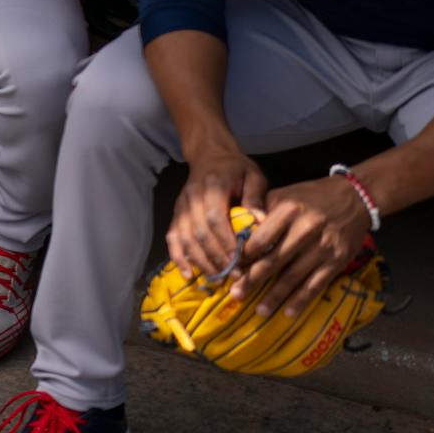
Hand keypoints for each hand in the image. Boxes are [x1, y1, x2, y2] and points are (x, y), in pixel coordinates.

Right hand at [167, 144, 267, 281]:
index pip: (214, 218)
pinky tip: (189, 274)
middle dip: (216, 257)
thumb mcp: (253, 176)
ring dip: (201, 261)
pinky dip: (178, 257)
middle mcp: (192, 197)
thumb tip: (261, 223)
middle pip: (199, 232)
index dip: (225, 242)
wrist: (209, 154)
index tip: (240, 262)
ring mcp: (181, 206)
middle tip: (235, 276)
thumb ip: (256, 198)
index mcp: (212, 186)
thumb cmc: (236, 168)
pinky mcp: (176, 214)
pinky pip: (173, 237)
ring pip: (186, 238)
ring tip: (218, 278)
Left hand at [235, 175, 372, 314]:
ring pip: (294, 276)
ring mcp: (323, 247)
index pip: (261, 238)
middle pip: (275, 260)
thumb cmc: (311, 197)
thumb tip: (237, 232)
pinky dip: (301, 300)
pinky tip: (289, 313)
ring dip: (276, 296)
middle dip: (253, 279)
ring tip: (259, 311)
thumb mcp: (284, 195)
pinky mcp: (337, 261)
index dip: (245, 256)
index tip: (230, 268)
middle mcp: (306, 229)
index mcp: (289, 210)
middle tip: (236, 294)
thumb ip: (261, 211)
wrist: (355, 198)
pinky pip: (316, 284)